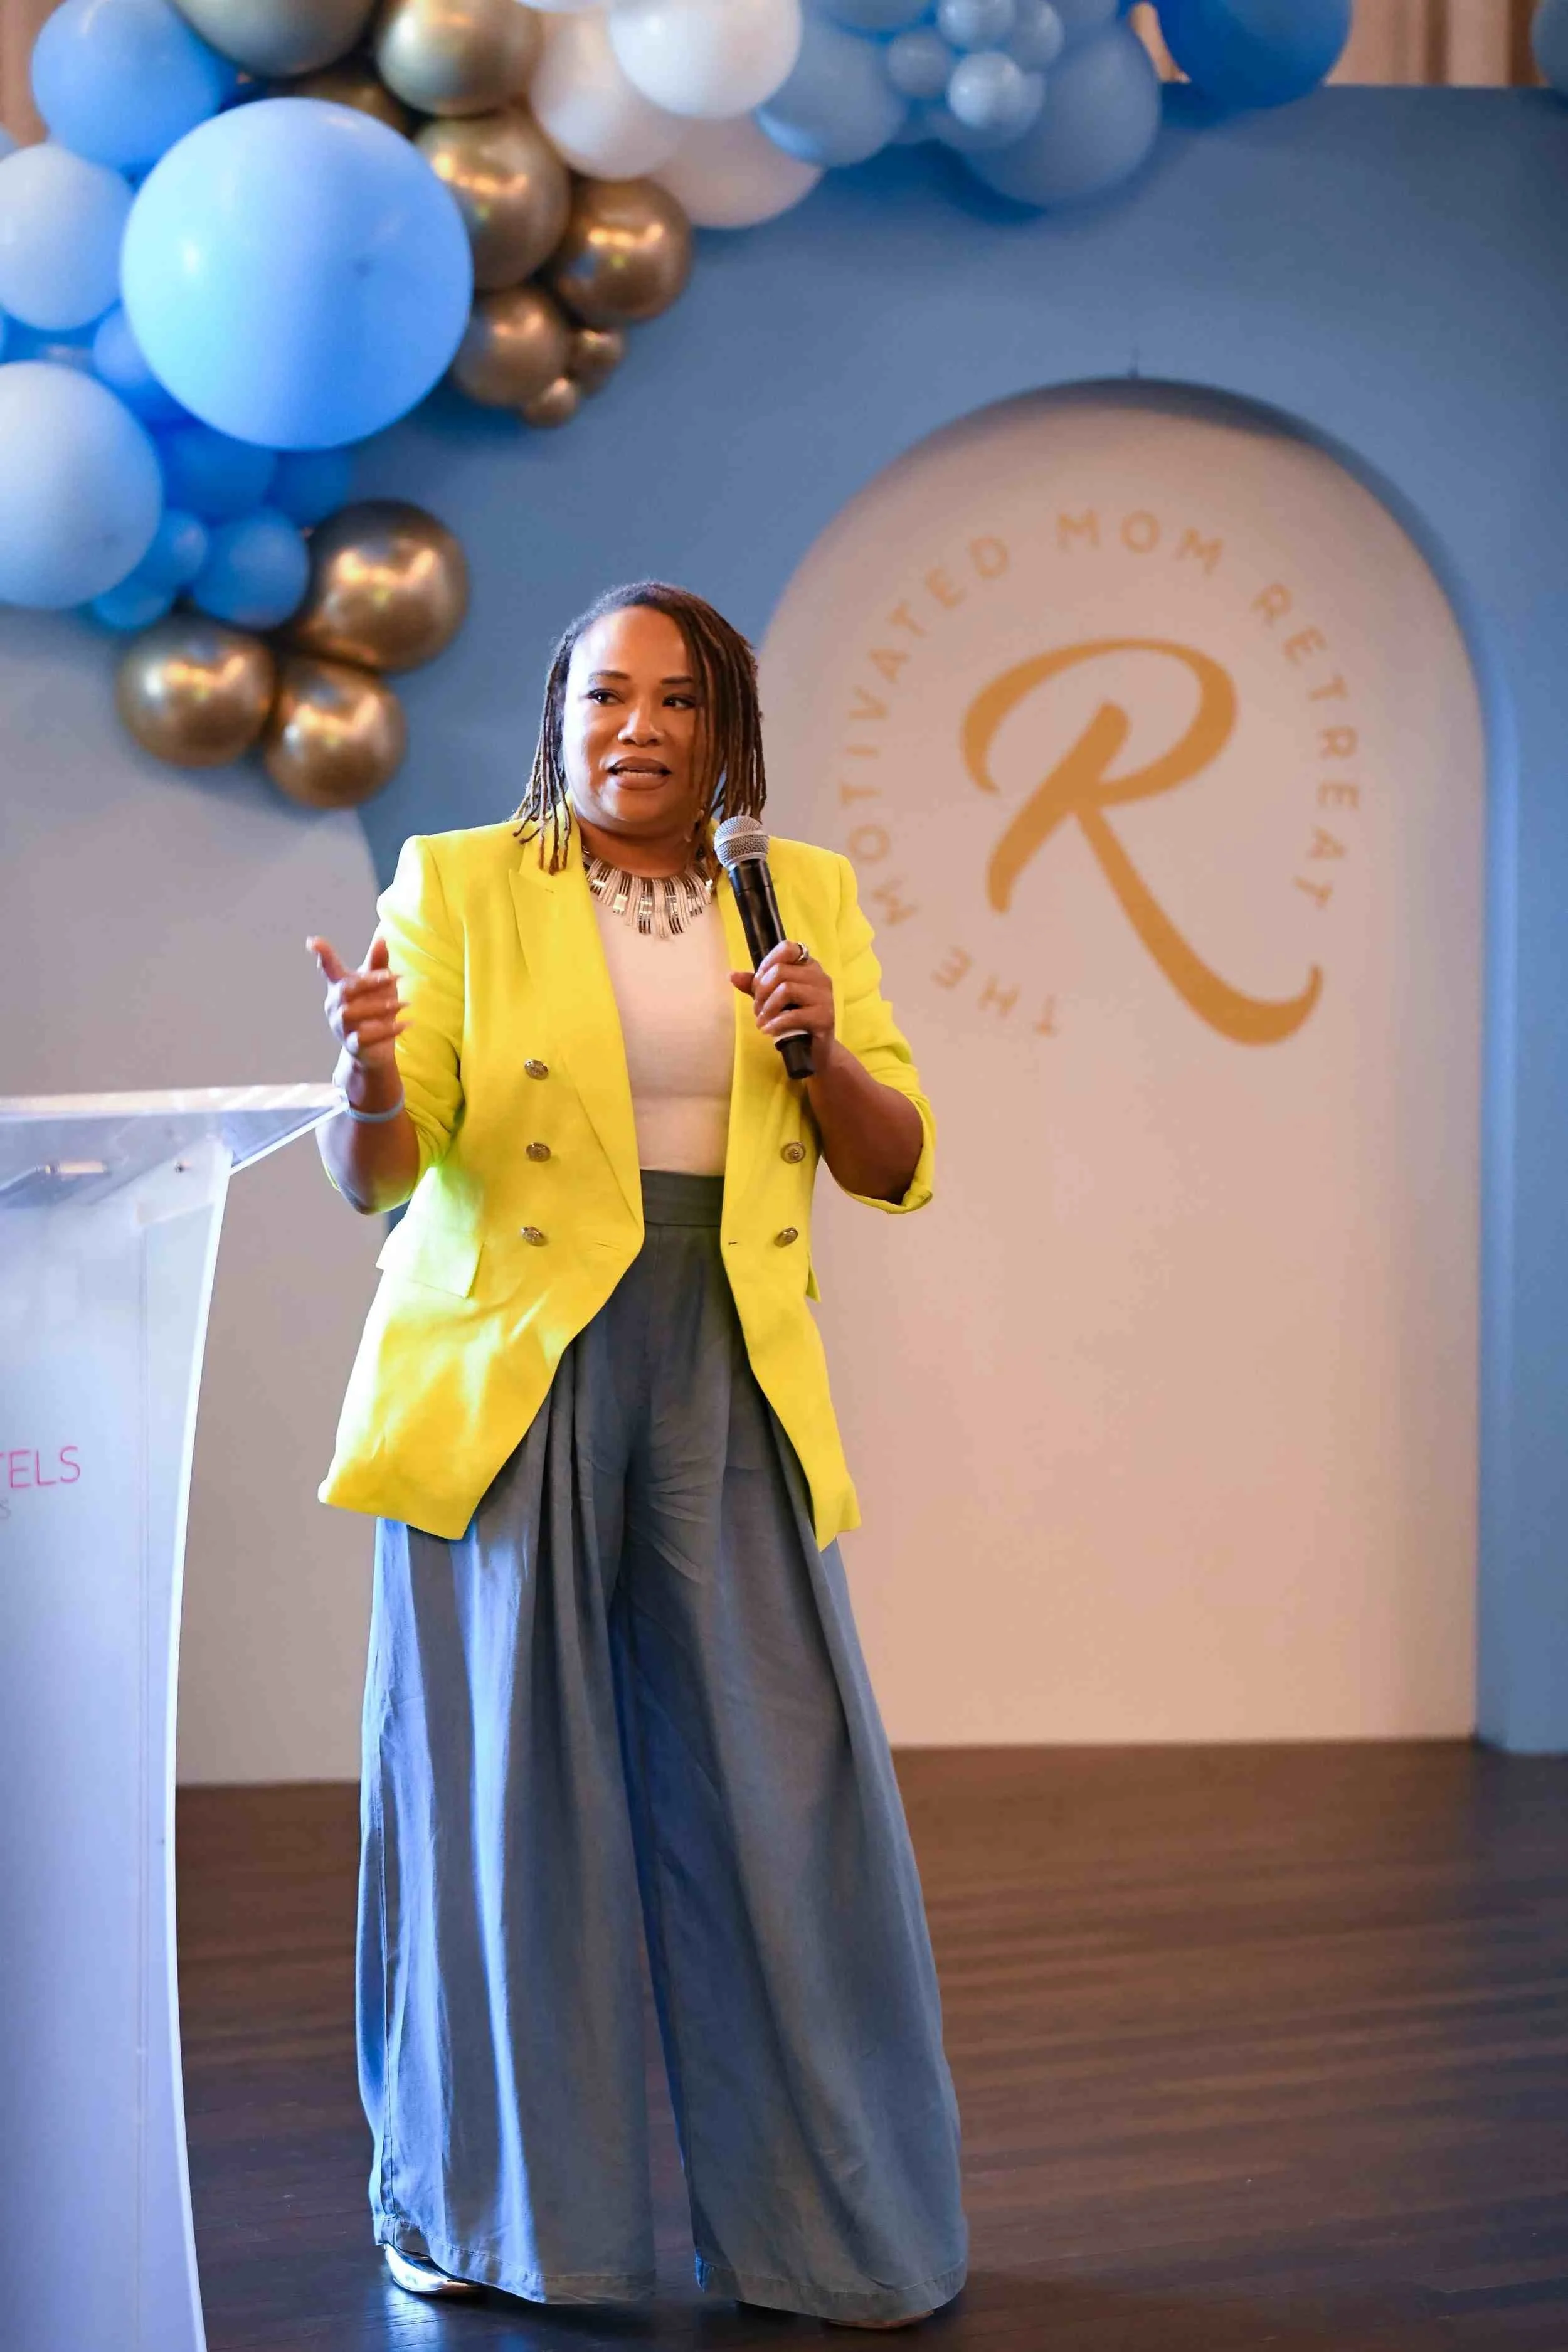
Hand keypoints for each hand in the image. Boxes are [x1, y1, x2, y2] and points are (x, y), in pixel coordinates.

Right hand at [307, 930, 408, 1078]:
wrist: (375, 1049)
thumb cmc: (375, 1010)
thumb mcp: (380, 985)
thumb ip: (378, 963)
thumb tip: (382, 937)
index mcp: (340, 987)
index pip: (329, 969)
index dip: (322, 956)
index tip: (312, 941)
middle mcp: (336, 1006)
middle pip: (345, 990)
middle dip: (368, 982)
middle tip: (392, 977)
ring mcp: (341, 1026)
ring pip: (352, 1013)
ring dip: (379, 1007)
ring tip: (404, 1003)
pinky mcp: (353, 1045)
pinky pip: (365, 1037)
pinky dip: (386, 1030)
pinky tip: (405, 1024)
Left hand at [730, 940, 836, 1057]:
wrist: (813, 1049)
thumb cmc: (793, 1018)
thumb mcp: (771, 998)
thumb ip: (755, 985)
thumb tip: (732, 975)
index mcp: (807, 965)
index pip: (787, 948)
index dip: (766, 964)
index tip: (758, 984)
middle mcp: (819, 976)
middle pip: (780, 971)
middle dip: (761, 991)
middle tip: (758, 1009)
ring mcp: (825, 996)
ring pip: (786, 989)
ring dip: (767, 1008)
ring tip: (762, 1020)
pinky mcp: (825, 1017)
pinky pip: (794, 1015)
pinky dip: (776, 1023)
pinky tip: (768, 1030)